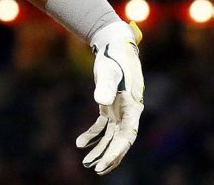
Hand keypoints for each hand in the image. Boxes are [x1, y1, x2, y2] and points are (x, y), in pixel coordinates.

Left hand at [76, 21, 144, 174]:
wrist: (112, 44)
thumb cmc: (113, 58)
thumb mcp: (110, 71)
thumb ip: (106, 87)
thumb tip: (101, 101)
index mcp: (133, 106)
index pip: (128, 135)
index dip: (117, 151)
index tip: (105, 163)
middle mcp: (128, 111)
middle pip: (120, 140)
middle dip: (109, 156)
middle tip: (95, 168)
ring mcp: (119, 109)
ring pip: (111, 136)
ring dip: (100, 149)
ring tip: (86, 162)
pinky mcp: (109, 105)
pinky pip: (102, 125)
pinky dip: (92, 134)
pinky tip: (80, 142)